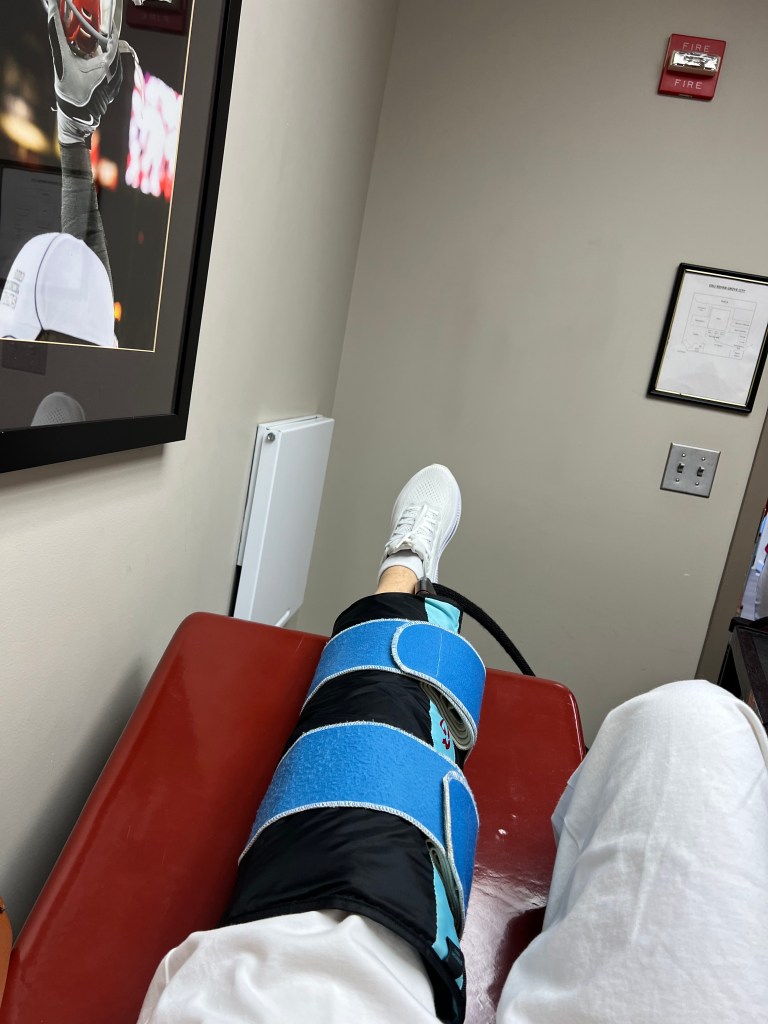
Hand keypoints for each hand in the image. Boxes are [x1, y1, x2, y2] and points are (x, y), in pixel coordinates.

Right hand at [45, 0, 125, 145]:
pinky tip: (96, 60)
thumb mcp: (62, 60)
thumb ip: (57, 33)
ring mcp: (116, 84)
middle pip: (114, 51)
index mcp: (106, 67)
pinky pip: (115, 71)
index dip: (109, 30)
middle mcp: (114, 75)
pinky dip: (107, 63)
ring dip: (107, 51)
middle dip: (105, 40)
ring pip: (115, 61)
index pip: (113, 42)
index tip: (104, 21)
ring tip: (95, 44)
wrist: (76, 118)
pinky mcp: (114, 90)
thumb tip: (51, 10)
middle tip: (96, 30)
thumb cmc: (70, 92)